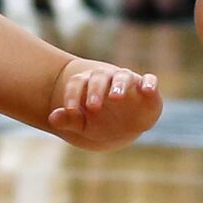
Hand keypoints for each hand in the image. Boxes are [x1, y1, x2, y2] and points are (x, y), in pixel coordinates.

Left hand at [46, 60, 162, 149]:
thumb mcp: (83, 125)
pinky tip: (147, 90)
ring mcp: (128, 81)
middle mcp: (108, 78)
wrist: (123, 126)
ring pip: (122, 76)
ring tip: (116, 97)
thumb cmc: (98, 122)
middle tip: (93, 106)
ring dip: (119, 85)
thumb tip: (52, 118)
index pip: (77, 82)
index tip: (69, 110)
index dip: (72, 94)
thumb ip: (68, 120)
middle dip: (95, 90)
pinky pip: (149, 80)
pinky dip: (149, 83)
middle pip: (99, 77)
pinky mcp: (146, 88)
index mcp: (88, 84)